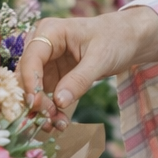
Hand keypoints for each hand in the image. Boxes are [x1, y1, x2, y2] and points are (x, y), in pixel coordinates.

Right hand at [16, 7, 157, 128]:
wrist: (130, 39)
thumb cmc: (116, 39)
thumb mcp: (100, 59)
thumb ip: (79, 80)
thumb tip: (58, 102)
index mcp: (50, 31)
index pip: (30, 58)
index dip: (30, 82)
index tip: (36, 104)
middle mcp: (43, 45)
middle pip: (27, 75)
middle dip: (35, 99)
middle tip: (49, 119)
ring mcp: (47, 62)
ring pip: (34, 89)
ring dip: (42, 108)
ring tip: (56, 125)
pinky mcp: (54, 76)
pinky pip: (46, 95)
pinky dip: (51, 109)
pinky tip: (60, 122)